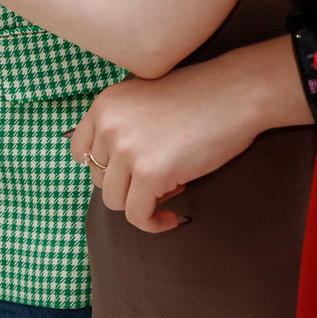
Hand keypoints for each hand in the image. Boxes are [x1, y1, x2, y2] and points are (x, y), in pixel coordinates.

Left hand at [67, 37, 309, 232]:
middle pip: (99, 178)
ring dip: (141, 202)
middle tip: (162, 175)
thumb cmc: (199, 97)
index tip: (127, 172)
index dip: (104, 168)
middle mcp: (107, 126)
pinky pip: (137, 215)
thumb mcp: (144, 100)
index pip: (80, 151)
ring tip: (172, 187)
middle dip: (128, 184)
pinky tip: (172, 218)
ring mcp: (126, 150)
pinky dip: (152, 223)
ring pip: (114, 200)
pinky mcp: (150, 173)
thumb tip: (113, 171)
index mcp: (104, 106)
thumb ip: (122, 126)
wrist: (236, 94)